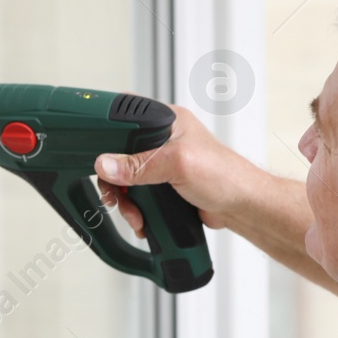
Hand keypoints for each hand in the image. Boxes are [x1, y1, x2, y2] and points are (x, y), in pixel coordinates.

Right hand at [93, 104, 251, 236]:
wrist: (241, 207)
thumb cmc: (225, 175)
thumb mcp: (178, 164)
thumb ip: (140, 165)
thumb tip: (107, 164)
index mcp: (166, 121)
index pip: (125, 119)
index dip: (107, 136)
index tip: (96, 156)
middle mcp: (162, 140)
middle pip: (119, 155)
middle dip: (114, 180)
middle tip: (115, 195)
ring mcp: (162, 164)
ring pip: (126, 179)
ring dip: (125, 200)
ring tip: (135, 214)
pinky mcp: (163, 185)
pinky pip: (138, 195)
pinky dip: (135, 209)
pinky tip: (142, 219)